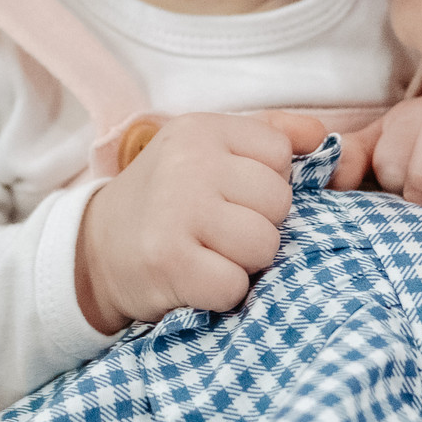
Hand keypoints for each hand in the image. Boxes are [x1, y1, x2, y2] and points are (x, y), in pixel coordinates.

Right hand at [73, 111, 327, 333]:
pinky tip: (197, 280)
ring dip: (245, 263)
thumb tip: (325, 139)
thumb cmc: (168, 199)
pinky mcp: (169, 261)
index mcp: (202, 129)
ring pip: (265, 246)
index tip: (232, 195)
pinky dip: (223, 293)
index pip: (281, 156)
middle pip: (279, 203)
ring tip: (211, 254)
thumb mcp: (208, 150)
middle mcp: (189, 162)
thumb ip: (271, 135)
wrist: (96, 250)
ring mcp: (177, 211)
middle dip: (259, 225)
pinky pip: (235, 286)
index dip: (267, 184)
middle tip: (220, 231)